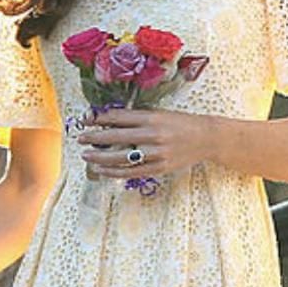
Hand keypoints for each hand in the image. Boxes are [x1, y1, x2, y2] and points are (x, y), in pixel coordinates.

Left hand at [78, 107, 212, 179]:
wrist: (206, 138)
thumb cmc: (180, 123)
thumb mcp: (159, 114)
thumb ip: (137, 118)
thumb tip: (108, 120)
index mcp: (152, 118)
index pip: (119, 118)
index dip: (99, 119)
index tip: (85, 120)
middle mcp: (153, 135)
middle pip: (116, 137)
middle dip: (94, 137)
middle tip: (80, 137)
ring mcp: (156, 154)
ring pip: (121, 158)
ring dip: (100, 158)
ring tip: (86, 155)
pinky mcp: (159, 168)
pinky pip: (131, 172)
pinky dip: (114, 172)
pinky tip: (101, 170)